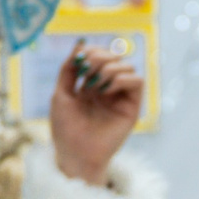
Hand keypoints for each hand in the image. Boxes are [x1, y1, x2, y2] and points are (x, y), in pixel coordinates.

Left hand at [49, 46, 141, 185]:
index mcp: (90, 85)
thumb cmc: (65, 130)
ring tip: (96, 82)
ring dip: (111, 67)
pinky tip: (107, 88)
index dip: (92, 51)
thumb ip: (68, 69)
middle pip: (114, 58)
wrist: (74, 155)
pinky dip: (123, 78)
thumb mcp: (60, 94)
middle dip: (101, 56)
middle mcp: (107, 89)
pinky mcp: (131, 108)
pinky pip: (138, 82)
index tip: (80, 57)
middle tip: (88, 66)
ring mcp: (120, 98)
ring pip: (128, 67)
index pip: (99, 56)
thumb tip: (80, 43)